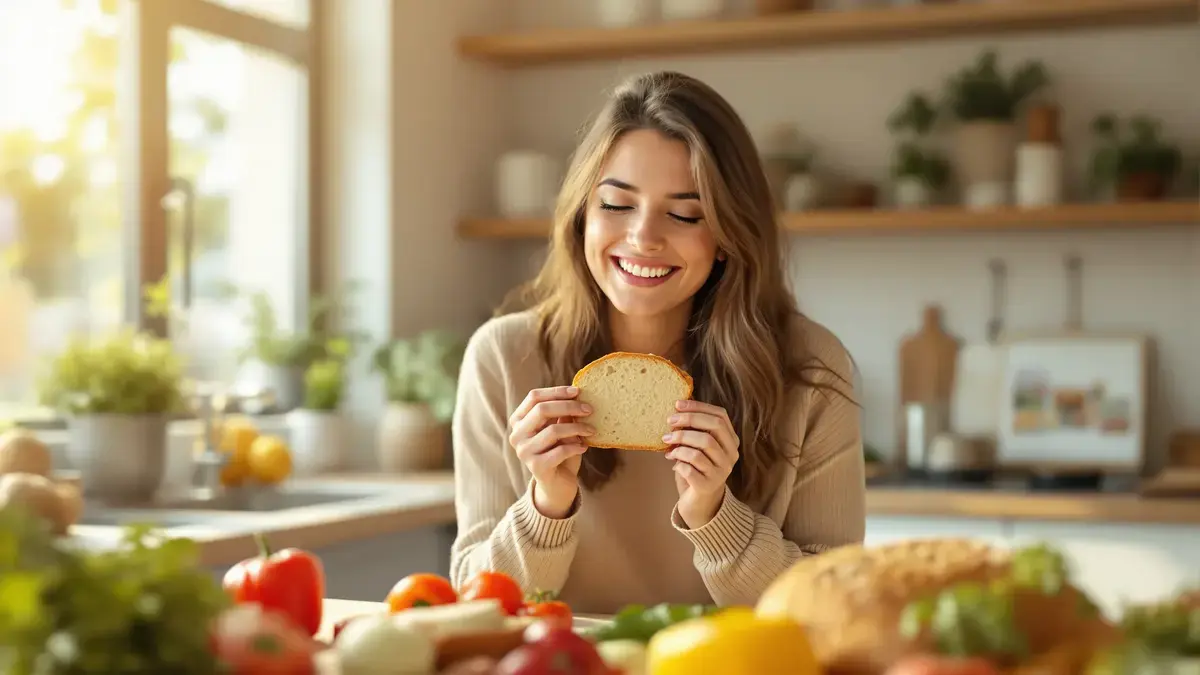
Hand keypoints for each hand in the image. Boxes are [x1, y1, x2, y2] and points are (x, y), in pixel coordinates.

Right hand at [508, 385, 593, 518]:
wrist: (558, 484)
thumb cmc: (559, 451)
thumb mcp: (561, 428)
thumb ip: (562, 413)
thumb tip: (576, 393)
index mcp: (519, 420)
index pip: (534, 397)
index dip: (556, 392)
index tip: (578, 391)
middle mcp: (516, 435)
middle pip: (541, 410)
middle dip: (569, 407)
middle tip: (589, 409)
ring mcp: (523, 452)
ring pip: (553, 430)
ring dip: (577, 428)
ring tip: (591, 430)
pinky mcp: (535, 467)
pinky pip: (560, 450)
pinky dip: (576, 446)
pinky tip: (584, 447)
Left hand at [664, 400, 739, 528]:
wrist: (700, 502)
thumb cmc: (697, 468)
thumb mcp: (698, 446)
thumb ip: (694, 429)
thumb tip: (678, 407)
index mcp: (731, 441)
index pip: (720, 416)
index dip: (699, 407)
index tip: (677, 405)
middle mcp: (731, 455)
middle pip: (713, 428)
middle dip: (689, 421)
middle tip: (669, 421)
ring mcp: (721, 472)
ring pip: (701, 447)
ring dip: (680, 442)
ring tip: (667, 443)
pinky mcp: (707, 486)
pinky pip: (689, 467)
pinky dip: (678, 462)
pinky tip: (673, 463)